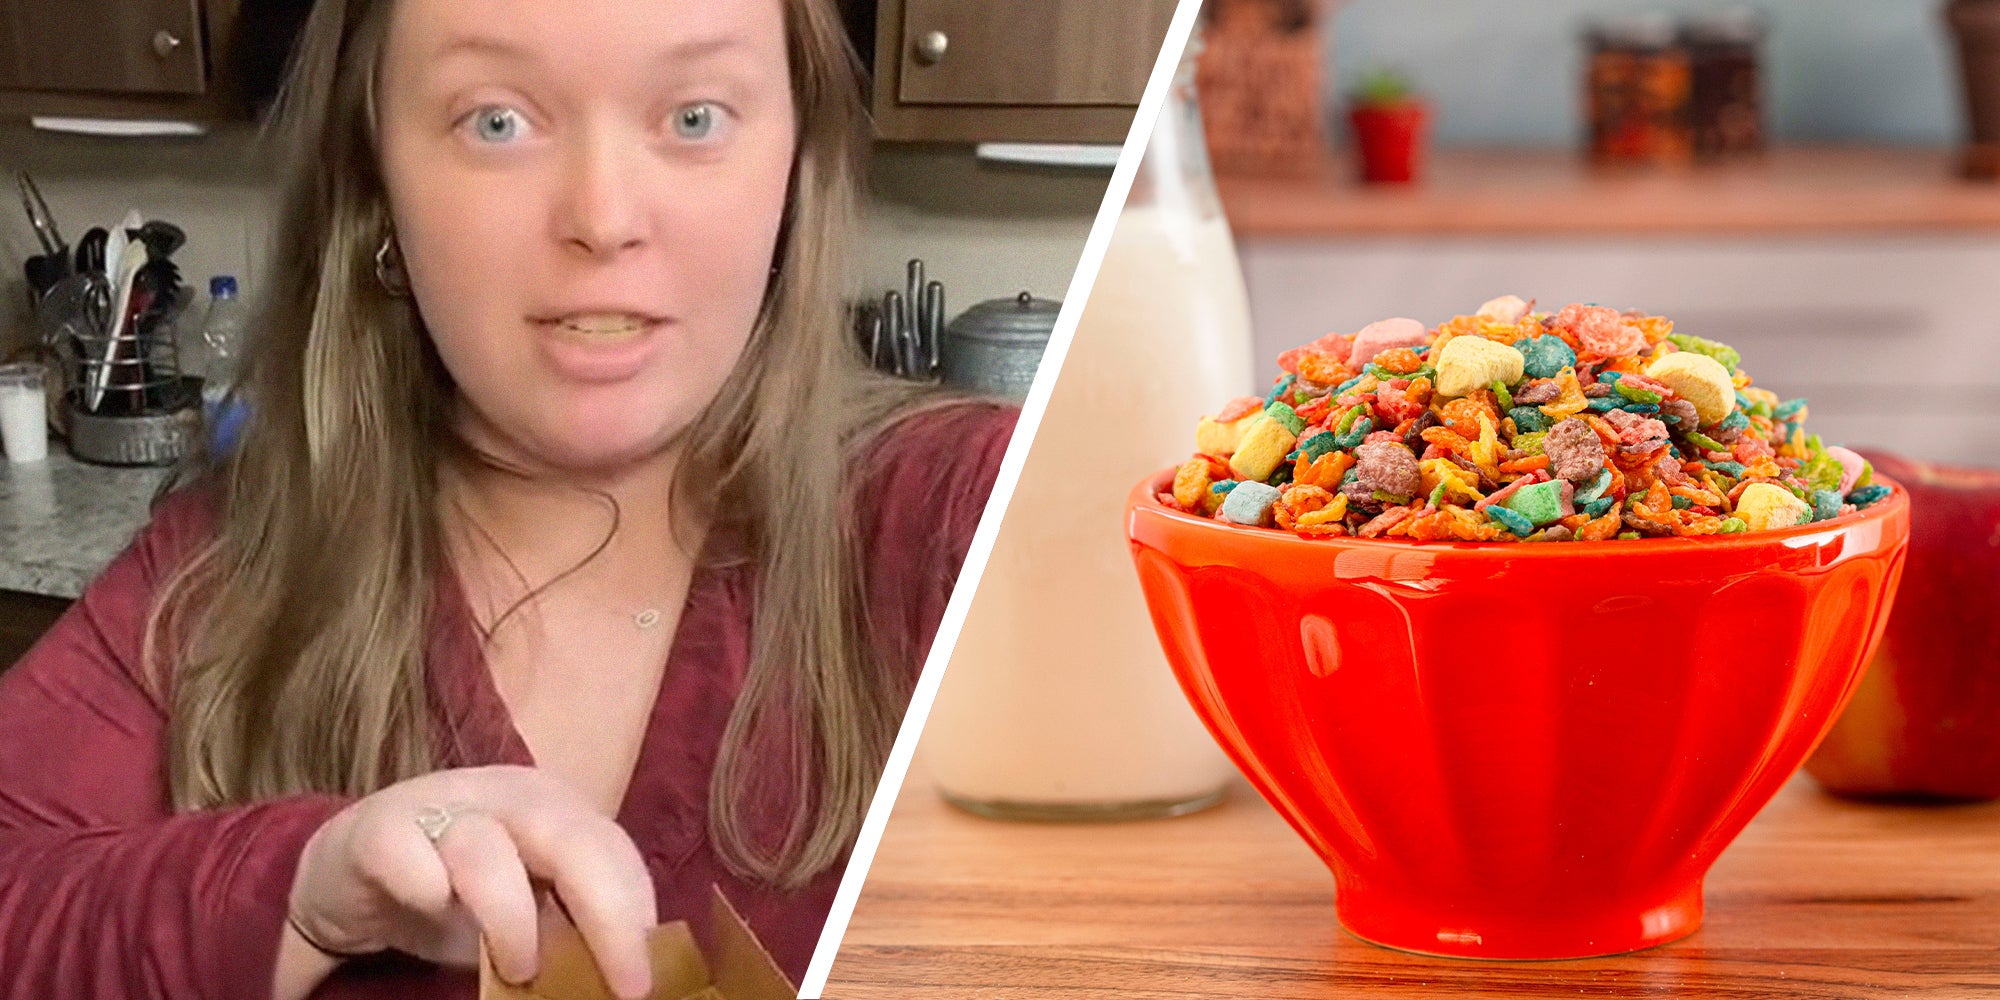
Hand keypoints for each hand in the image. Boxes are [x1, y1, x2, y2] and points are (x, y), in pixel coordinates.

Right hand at [286, 765, 655, 997]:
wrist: (348, 874)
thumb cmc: (452, 898)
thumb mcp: (523, 913)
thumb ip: (567, 932)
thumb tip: (620, 981)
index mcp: (555, 811)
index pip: (614, 851)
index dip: (638, 912)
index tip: (647, 976)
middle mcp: (508, 796)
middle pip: (572, 841)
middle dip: (607, 915)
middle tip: (625, 986)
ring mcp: (441, 805)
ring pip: (489, 851)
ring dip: (513, 916)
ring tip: (522, 969)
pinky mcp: (379, 829)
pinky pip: (407, 854)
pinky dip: (424, 886)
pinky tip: (432, 908)